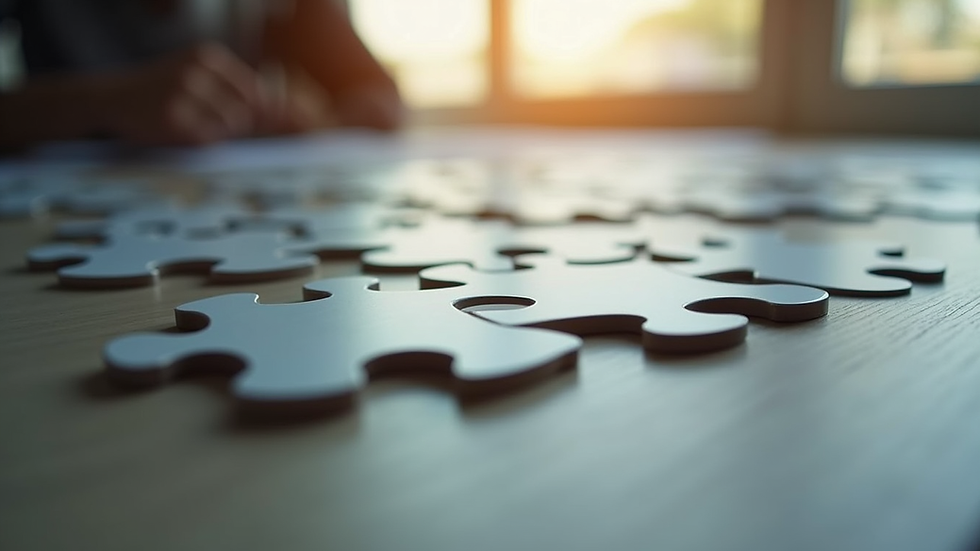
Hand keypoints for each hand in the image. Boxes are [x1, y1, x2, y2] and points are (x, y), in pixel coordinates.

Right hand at [101, 43, 268, 145]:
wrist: (112, 98)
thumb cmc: (163, 88)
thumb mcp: (196, 73)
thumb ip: (234, 87)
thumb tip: (279, 110)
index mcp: (207, 56)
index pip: (255, 89)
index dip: (262, 111)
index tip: (258, 123)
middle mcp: (197, 71)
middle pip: (246, 110)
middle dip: (238, 123)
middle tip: (210, 122)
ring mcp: (184, 95)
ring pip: (230, 126)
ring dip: (218, 132)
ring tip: (193, 123)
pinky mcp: (173, 120)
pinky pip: (208, 139)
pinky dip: (201, 140)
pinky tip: (181, 130)